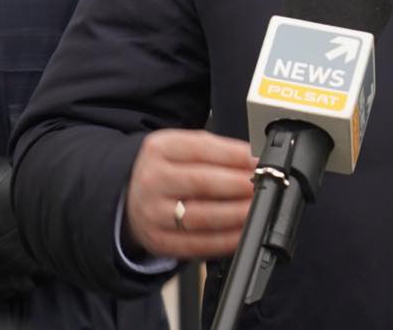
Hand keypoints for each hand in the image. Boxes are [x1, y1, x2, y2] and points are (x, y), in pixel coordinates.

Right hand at [123, 129, 258, 259]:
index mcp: (160, 149)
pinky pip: (197, 245)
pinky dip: (224, 241)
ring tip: (257, 209)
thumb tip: (254, 160)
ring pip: (202, 216)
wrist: (128, 197)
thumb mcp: (182, 148)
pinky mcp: (159, 241)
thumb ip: (216, 151)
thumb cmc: (166, 170)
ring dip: (237, 214)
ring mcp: (153, 213)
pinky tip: (242, 233)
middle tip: (264, 185)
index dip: (236, 156)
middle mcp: (152, 180)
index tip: (260, 161)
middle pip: (203, 183)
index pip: (202, 148)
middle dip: (240, 185)